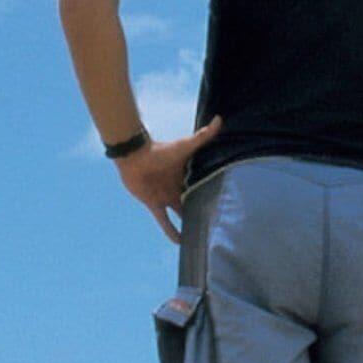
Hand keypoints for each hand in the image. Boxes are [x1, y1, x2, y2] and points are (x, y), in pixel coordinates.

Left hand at [119, 119, 221, 243]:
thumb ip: (203, 136)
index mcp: (187, 175)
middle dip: (204, 212)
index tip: (228, 205)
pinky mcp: (155, 204)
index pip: (204, 186)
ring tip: (203, 238)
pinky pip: (164, 221)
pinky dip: (171, 232)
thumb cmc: (160, 150)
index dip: (214, 195)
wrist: (134, 156)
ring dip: (190, 225)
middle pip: (194, 202)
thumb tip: (220, 119)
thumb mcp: (185, 146)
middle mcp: (179, 187)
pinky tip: (180, 243)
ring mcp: (167, 197)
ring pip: (181, 214)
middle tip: (220, 226)